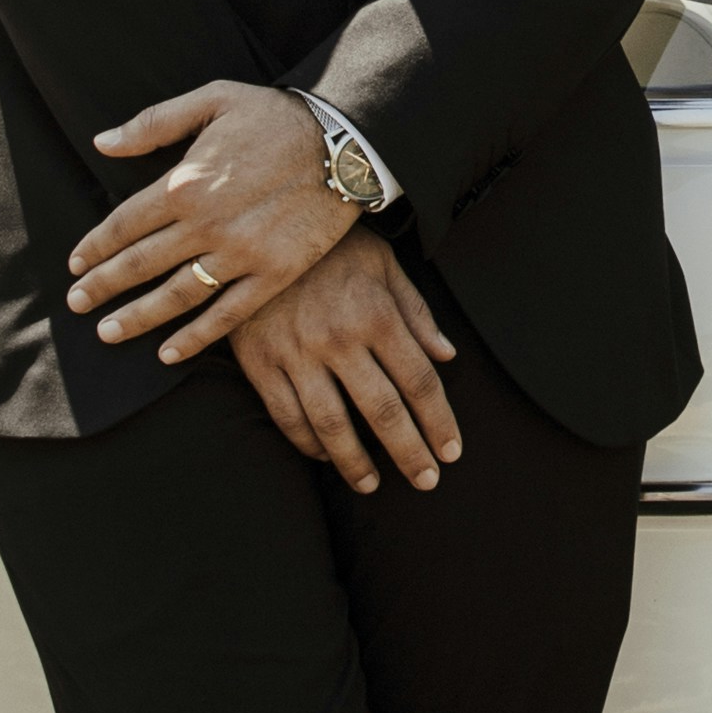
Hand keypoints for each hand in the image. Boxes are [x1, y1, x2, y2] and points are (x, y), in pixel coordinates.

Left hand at [68, 78, 357, 360]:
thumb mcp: (213, 99)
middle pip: (139, 264)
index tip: (75, 265)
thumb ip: (154, 122)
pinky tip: (168, 352)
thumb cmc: (277, 116)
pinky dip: (195, 337)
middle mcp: (206, 224)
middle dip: (102, 287)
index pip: (123, 223)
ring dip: (136, 317)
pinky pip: (227, 314)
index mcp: (185, 182)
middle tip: (76, 305)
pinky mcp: (274, 274)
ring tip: (107, 333)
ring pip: (176, 295)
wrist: (347, 142)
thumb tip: (103, 142)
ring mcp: (241, 253)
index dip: (95, 247)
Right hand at [228, 234, 465, 492]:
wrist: (261, 227)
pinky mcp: (260, 361)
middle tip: (426, 482)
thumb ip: (416, 313)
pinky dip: (306, 442)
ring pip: (331, 423)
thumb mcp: (384, 265)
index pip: (419, 380)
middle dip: (409, 452)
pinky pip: (286, 415)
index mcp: (376, 314)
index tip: (451, 452)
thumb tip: (447, 356)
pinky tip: (324, 456)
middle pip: (383, 411)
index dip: (439, 421)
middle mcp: (338, 338)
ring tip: (371, 485)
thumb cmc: (333, 245)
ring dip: (354, 462)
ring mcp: (295, 353)